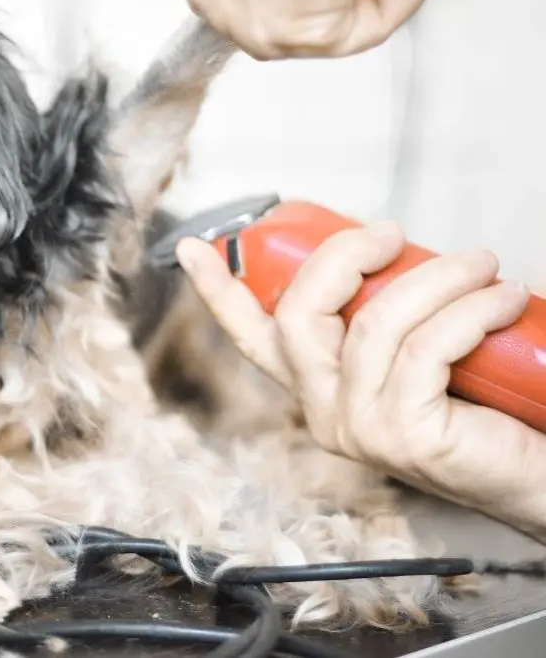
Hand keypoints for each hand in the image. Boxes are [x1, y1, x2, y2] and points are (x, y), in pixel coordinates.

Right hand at [175, 223, 545, 539]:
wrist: (535, 470)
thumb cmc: (485, 403)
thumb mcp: (415, 343)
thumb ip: (382, 310)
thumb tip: (386, 246)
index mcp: (316, 384)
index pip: (252, 334)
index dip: (217, 289)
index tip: (192, 248)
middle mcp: (323, 410)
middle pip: (298, 315)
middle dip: (342, 257)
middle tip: (391, 233)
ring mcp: (357, 428)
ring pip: (371, 325)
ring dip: (436, 278)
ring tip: (482, 264)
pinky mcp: (401, 437)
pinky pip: (424, 350)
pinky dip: (469, 312)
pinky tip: (502, 300)